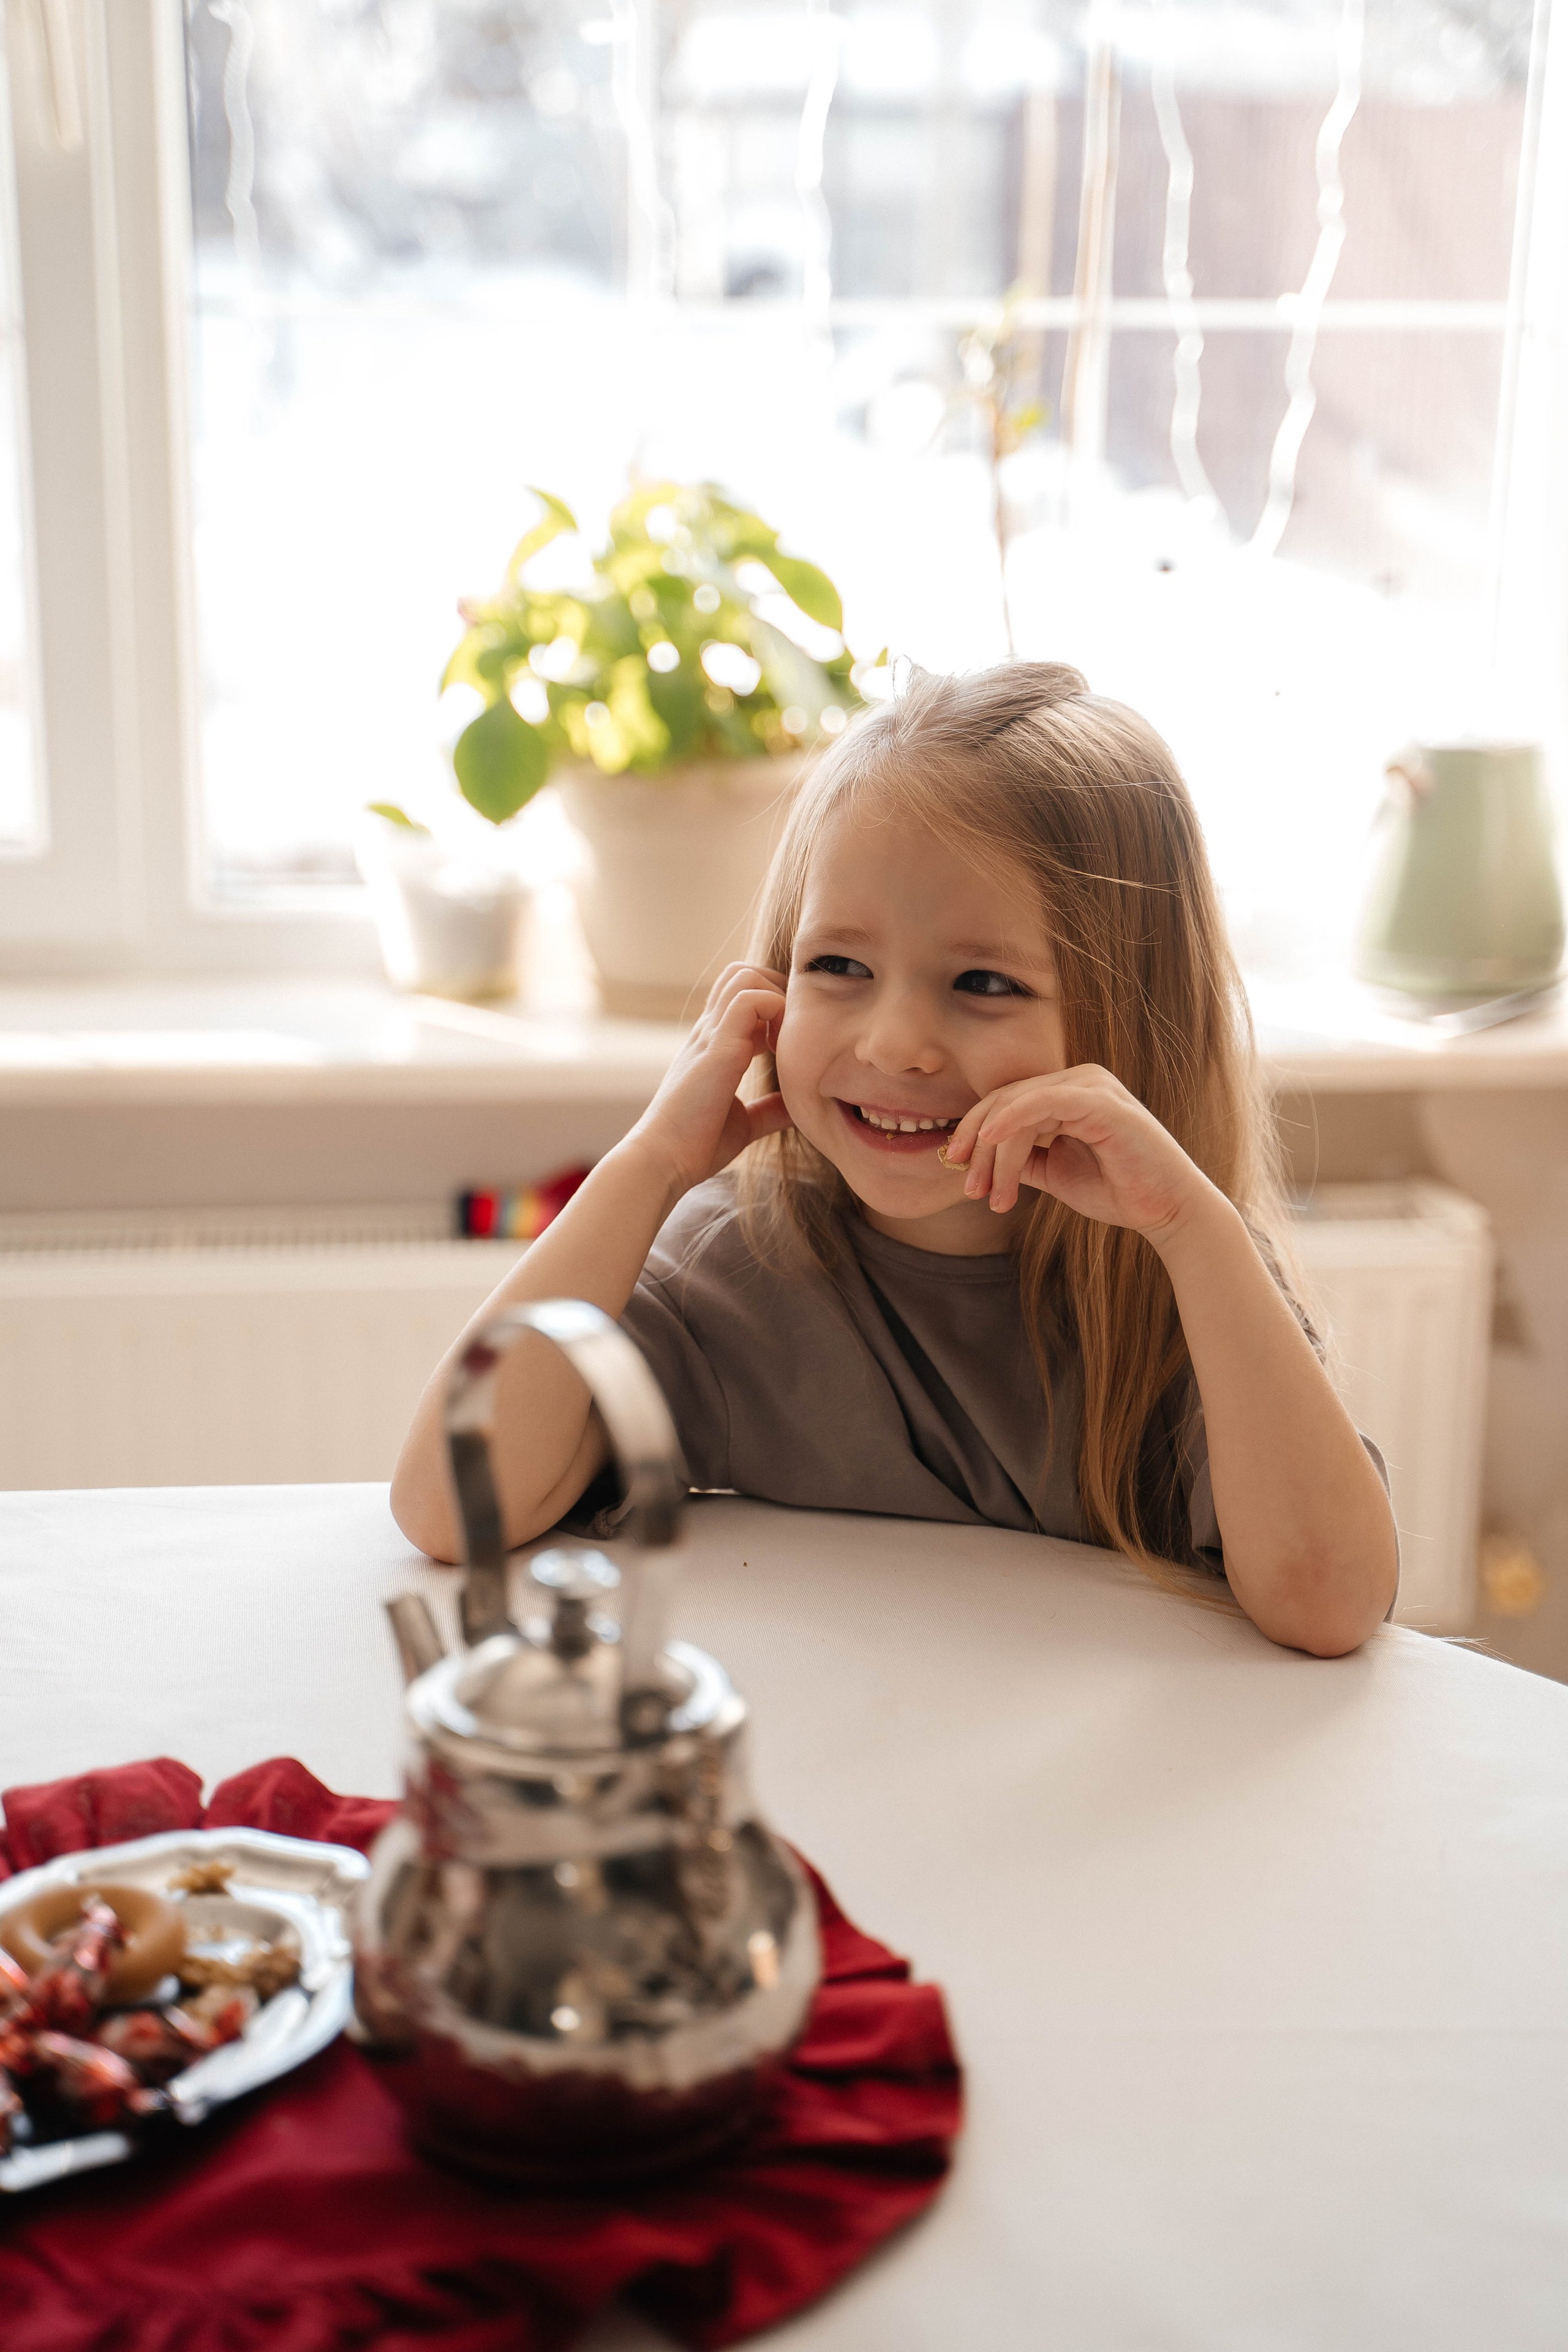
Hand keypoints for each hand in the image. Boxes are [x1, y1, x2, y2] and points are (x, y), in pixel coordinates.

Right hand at [625, 962, 793, 1195]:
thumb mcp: (743, 1122)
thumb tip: (798, 1106)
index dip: (770, 1006)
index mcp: (711, 1044)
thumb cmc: (696, 1145)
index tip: (785, 1042)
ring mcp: (710, 1034)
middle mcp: (709, 1031)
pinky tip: (775, 1048)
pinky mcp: (717, 1046)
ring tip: (782, 1037)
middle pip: (740, 973)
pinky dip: (773, 1011)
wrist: (664, 1159)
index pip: (739, 996)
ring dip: (774, 996)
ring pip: (743, 975)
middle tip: (790, 1028)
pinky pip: (749, 999)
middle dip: (776, 987)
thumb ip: (769, 1109)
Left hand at [941, 1063, 1213, 1239]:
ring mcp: (1091, 1086)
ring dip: (996, 1153)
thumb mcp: (1054, 1173)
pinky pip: (1044, 1102)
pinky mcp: (1101, 1101)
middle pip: (1005, 1102)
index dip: (975, 1135)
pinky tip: (992, 1140)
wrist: (1166, 1210)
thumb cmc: (1117, 1189)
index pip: (1006, 1103)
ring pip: (1019, 1109)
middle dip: (978, 1146)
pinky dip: (1012, 1119)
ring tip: (991, 1194)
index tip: (957, 1171)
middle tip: (967, 1187)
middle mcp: (1078, 1081)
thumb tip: (977, 1157)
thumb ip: (1022, 1158)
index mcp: (1067, 1094)